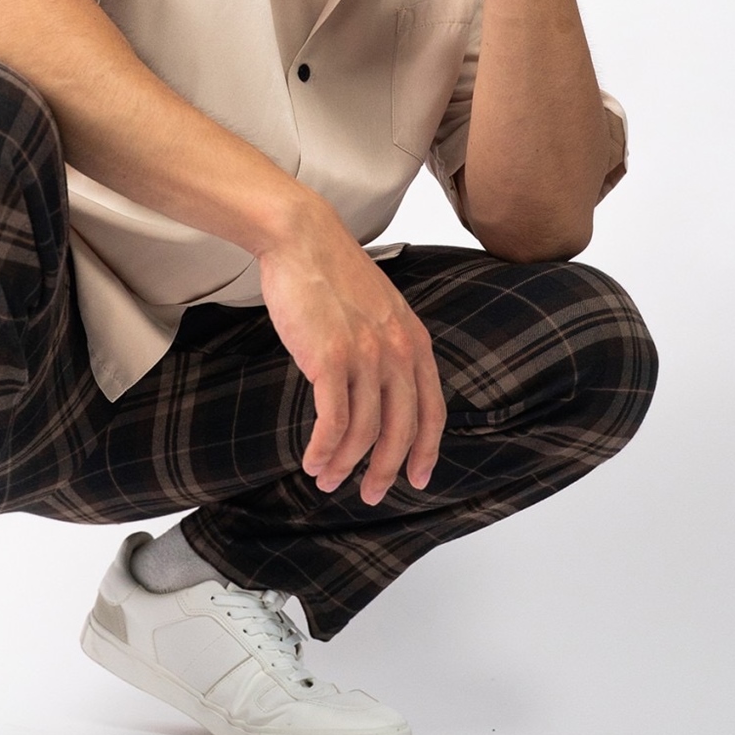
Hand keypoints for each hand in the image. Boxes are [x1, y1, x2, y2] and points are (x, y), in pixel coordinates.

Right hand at [255, 204, 445, 503]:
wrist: (301, 239)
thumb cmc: (332, 274)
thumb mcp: (380, 309)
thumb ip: (390, 346)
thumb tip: (384, 390)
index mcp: (415, 341)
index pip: (432, 410)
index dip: (426, 450)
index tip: (417, 478)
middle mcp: (398, 352)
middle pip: (402, 431)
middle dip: (386, 470)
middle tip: (371, 495)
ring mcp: (366, 356)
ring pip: (363, 432)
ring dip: (345, 465)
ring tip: (327, 480)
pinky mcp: (330, 359)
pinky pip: (332, 422)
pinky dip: (324, 450)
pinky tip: (313, 462)